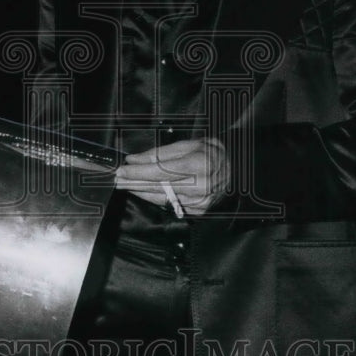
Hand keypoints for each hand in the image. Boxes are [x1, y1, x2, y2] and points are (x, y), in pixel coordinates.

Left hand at [114, 137, 230, 216]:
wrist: (238, 171)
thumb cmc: (213, 153)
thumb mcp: (188, 145)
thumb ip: (160, 153)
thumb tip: (135, 159)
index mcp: (198, 164)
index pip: (161, 171)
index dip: (138, 172)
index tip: (122, 170)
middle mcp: (200, 186)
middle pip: (158, 186)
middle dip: (134, 183)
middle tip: (118, 179)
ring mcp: (200, 201)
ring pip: (162, 198)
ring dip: (141, 192)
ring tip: (126, 185)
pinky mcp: (199, 211)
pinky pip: (171, 205)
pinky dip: (156, 198)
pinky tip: (144, 192)